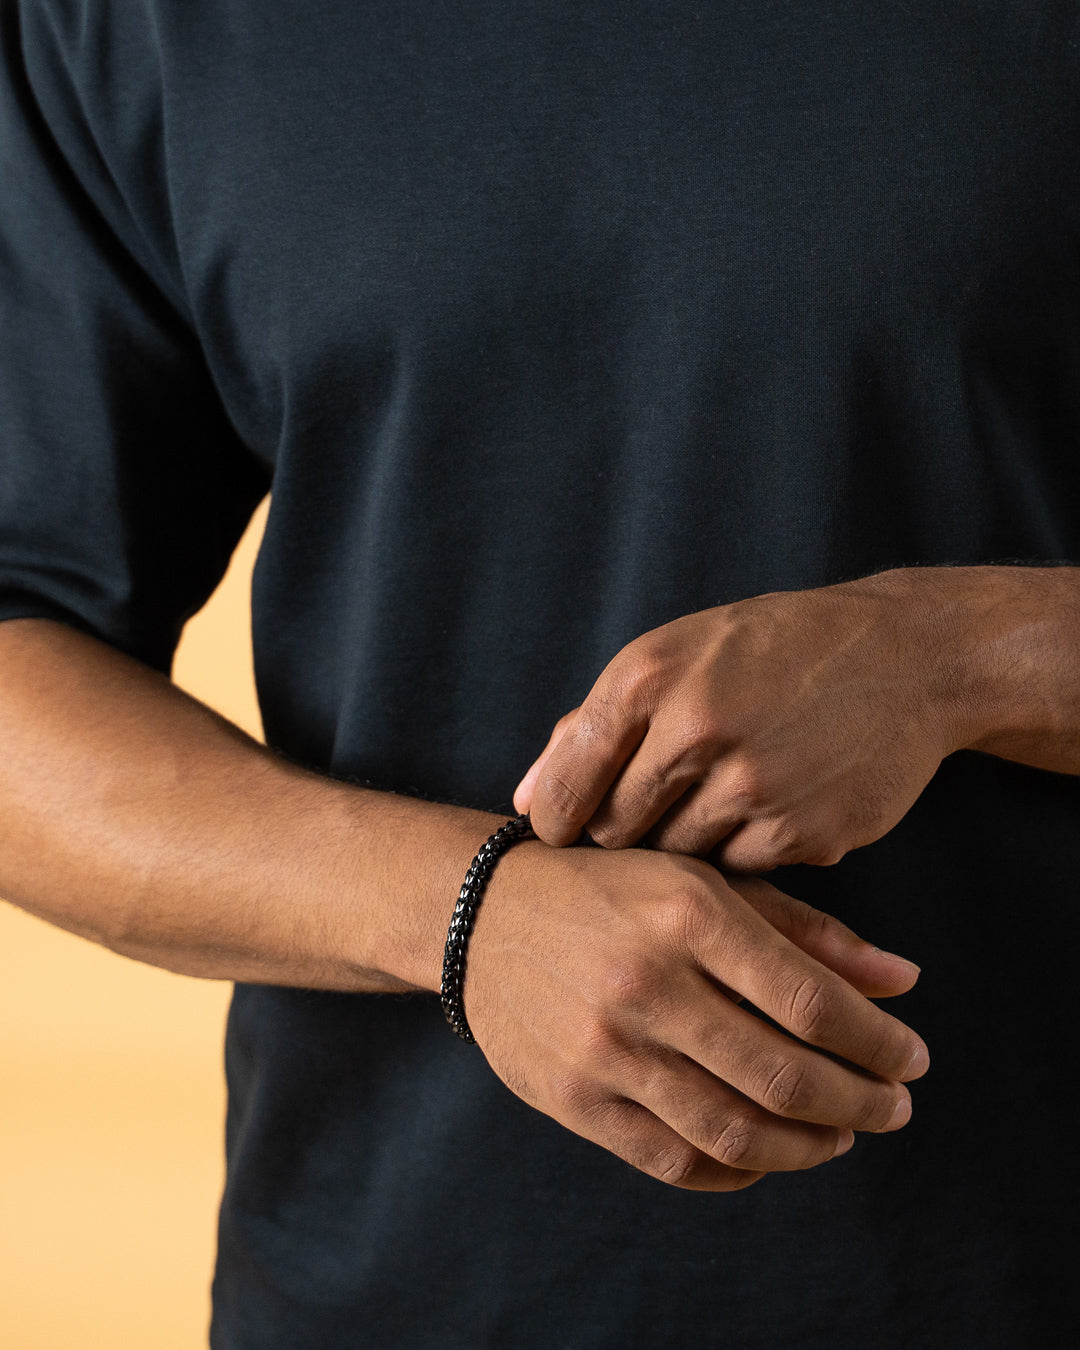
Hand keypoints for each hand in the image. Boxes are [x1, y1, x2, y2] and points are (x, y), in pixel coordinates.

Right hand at [466, 842, 926, 1191]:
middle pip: (783, 1076)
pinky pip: (674, 1160)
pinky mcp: (573, 1098)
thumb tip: (903, 982)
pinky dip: (738, 1168)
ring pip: (735, 1130)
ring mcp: (604, 1048)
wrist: (482, 914)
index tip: (912, 1058)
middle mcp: (645, 980)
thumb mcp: (703, 882)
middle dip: (861, 1103)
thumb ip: (806, 931)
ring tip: (841, 1135)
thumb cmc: (611, 889)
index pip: (811, 1000)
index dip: (878, 1042)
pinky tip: (768, 1152)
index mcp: (686, 911)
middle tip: (894, 1107)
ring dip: (809, 1146)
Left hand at [515, 570, 972, 870]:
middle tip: (656, 808)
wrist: (908, 657)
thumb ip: (595, 724)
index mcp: (650, 677)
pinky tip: (769, 805)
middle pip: (615, 834)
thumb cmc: (774, 650)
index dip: (557, 822)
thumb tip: (525, 802)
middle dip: (622, 833)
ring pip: (676, 859)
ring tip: (722, 793)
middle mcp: (696, 730)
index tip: (566, 831)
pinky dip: (743, 850)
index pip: (566, 788)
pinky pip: (740, 871)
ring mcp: (754, 787)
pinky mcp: (804, 834)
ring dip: (685, 843)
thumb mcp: (678, 652)